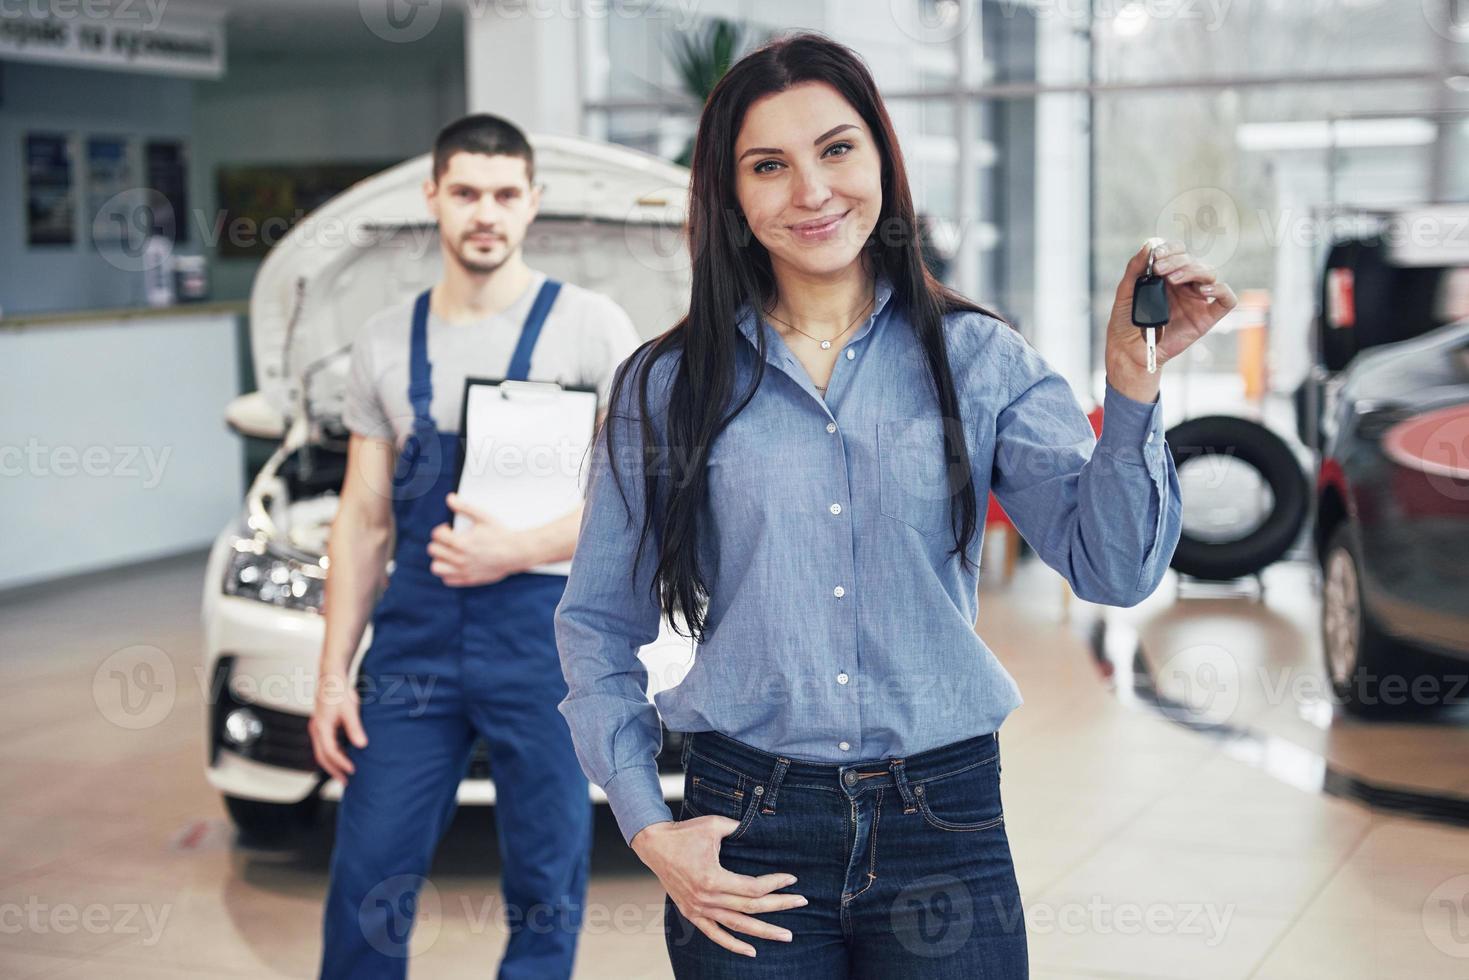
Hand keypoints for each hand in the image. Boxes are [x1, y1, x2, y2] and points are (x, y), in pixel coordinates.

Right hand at [309, 670, 366, 782]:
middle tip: (346, 782)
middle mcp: (316, 730)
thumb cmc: (340, 692)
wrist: (331, 678)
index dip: (341, 763)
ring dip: (332, 765)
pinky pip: (324, 746)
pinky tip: (343, 760)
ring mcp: (317, 729)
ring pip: (322, 753)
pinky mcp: (321, 727)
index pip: (330, 751)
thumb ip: (355, 728)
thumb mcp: (350, 709)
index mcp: (322, 726)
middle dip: (334, 770)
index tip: (352, 770)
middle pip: (322, 756)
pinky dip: (333, 755)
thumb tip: (362, 745)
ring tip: (344, 775)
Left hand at [427, 493, 527, 585]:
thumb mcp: (483, 517)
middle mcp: (460, 558)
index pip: (436, 535)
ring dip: (440, 559)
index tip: (450, 529)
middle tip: (450, 540)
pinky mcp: (468, 579)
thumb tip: (450, 498)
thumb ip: (465, 507)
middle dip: (439, 542)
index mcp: (461, 543)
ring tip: (449, 554)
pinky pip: (447, 579)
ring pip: (436, 567)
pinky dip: (448, 572)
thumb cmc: (501, 534)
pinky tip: (457, 564)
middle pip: (433, 550)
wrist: (516, 553)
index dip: (442, 529)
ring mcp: (463, 570)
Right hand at [631, 818, 805, 957]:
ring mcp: (698, 909)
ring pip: (737, 926)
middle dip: (779, 906)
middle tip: (802, 903)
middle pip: (751, 909)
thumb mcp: (714, 825)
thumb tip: (762, 830)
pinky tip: (751, 951)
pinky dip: (733, 944)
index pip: (753, 889)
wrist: (654, 844)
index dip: (775, 884)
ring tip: (786, 935)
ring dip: (763, 932)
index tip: (792, 878)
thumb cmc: (684, 832)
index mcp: (712, 879)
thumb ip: (739, 829)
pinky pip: (715, 934)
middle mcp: (706, 898)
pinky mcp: (691, 913)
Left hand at [1104, 238, 1238, 398]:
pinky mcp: (1207, 317)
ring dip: (1193, 271)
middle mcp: (1185, 285)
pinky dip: (1221, 290)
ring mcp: (1197, 300)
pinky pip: (1227, 299)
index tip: (1156, 255)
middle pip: (1194, 261)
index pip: (1179, 252)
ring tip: (1173, 279)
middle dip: (1177, 261)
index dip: (1171, 249)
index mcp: (1168, 275)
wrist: (1129, 350)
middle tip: (1159, 270)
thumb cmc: (1126, 321)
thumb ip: (1135, 268)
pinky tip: (1203, 291)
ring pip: (1209, 274)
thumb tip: (1149, 244)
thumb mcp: (1125, 291)